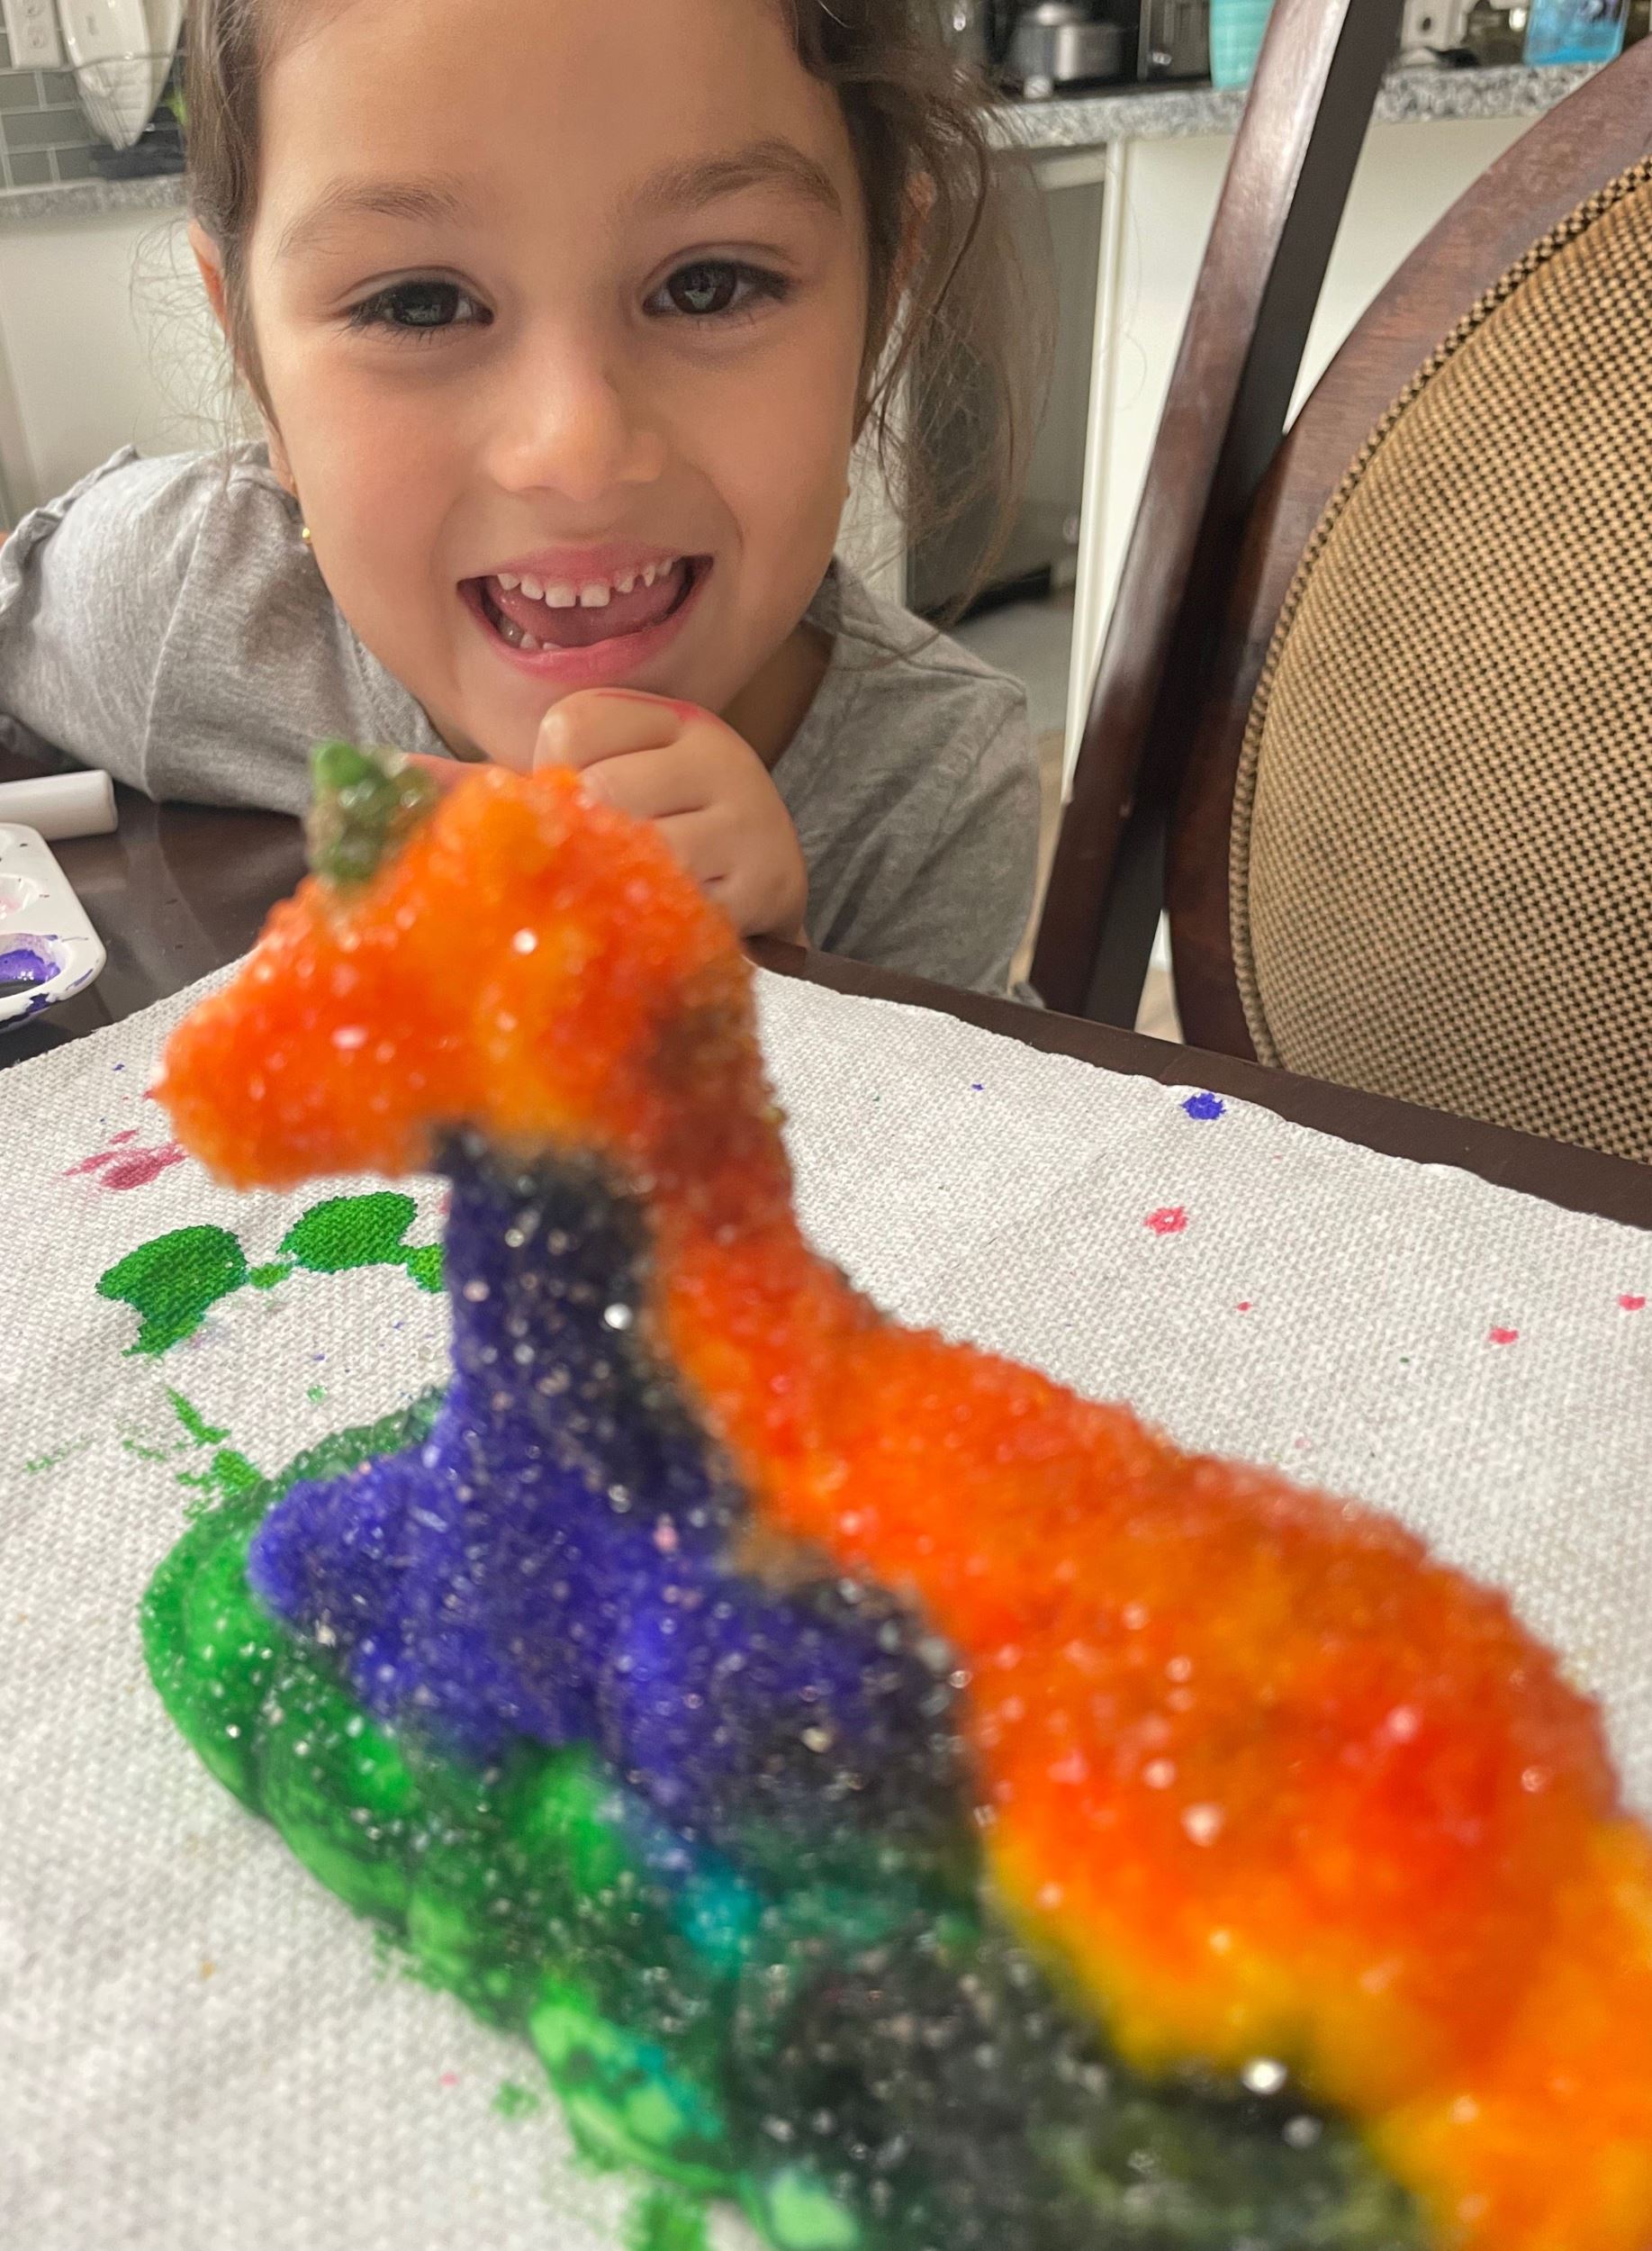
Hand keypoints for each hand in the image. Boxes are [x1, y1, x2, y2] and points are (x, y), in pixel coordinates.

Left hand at [531, 690, 807, 942]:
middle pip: (605, 789)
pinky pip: (685, 906)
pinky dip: (658, 924)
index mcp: (673, 721)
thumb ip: (527, 782)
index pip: (572, 726)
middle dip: (583, 840)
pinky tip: (657, 925)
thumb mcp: (615, 779)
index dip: (552, 778)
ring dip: (618, 886)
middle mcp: (717, 757)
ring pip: (646, 851)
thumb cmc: (669, 829)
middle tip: (596, 866)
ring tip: (624, 897)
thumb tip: (417, 772)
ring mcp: (747, 819)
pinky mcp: (764, 882)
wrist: (767, 882)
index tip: (579, 810)